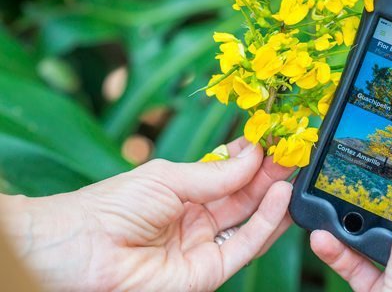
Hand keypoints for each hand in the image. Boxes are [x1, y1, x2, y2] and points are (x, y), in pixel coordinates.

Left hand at [0, 138, 293, 290]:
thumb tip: (253, 157)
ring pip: (250, 219)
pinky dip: (267, 223)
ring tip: (295, 171)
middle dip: (269, 172)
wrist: (78, 252)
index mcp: (184, 190)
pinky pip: (244, 246)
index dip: (252, 156)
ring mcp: (203, 244)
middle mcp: (197, 217)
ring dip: (275, 196)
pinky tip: (281, 197)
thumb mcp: (167, 178)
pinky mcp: (208, 272)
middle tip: (294, 151)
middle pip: (243, 194)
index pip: (228, 172)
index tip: (275, 138)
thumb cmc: (111, 207)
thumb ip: (215, 173)